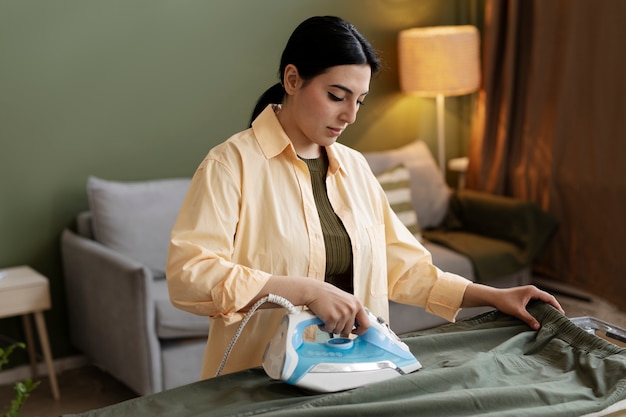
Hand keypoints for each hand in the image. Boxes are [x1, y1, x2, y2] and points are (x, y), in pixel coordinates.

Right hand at [251, 276, 370, 335]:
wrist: (313, 291)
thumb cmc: (326, 295)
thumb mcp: (345, 300)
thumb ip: (352, 310)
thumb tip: (357, 325)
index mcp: (356, 303)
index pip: (366, 324)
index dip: (360, 331)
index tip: (355, 332)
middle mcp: (351, 308)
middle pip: (349, 330)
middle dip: (340, 328)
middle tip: (333, 320)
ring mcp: (343, 313)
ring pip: (339, 331)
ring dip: (331, 326)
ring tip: (326, 316)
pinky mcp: (333, 318)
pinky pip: (329, 330)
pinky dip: (324, 326)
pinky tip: (321, 318)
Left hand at [463, 284, 563, 329]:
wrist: (494, 297)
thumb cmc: (504, 302)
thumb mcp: (518, 312)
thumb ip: (528, 319)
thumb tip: (538, 327)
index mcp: (532, 291)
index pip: (549, 298)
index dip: (557, 306)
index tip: (562, 315)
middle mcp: (532, 290)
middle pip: (547, 298)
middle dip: (554, 307)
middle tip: (559, 317)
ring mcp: (528, 292)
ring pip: (542, 300)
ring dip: (547, 307)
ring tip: (553, 317)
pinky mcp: (525, 296)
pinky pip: (537, 301)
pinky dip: (541, 307)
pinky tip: (542, 315)